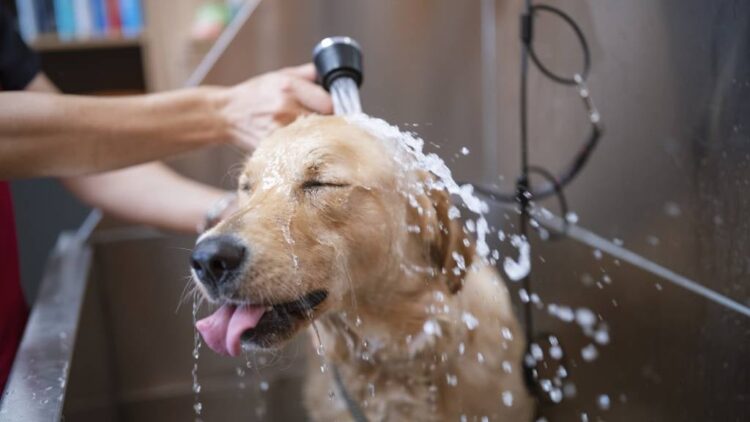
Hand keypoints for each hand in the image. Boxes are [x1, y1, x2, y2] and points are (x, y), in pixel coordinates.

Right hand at [218, 63, 332, 150]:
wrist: (227, 114)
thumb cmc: (255, 94)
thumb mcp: (280, 75)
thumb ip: (307, 74)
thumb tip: (331, 75)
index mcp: (289, 87)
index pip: (329, 103)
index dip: (335, 109)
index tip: (334, 112)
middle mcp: (285, 107)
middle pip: (325, 123)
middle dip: (328, 126)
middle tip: (325, 127)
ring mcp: (279, 129)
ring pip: (314, 139)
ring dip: (317, 139)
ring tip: (311, 136)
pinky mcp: (274, 147)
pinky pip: (299, 150)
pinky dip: (302, 150)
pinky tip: (298, 146)